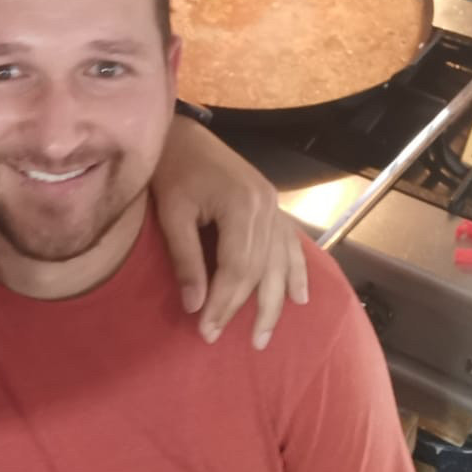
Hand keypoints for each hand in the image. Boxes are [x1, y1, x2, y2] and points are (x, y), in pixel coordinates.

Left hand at [152, 116, 308, 348]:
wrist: (182, 133)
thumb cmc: (171, 170)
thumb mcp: (172, 214)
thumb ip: (185, 260)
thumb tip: (194, 306)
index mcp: (242, 205)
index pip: (237, 268)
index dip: (223, 303)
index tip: (206, 331)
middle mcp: (266, 206)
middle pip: (260, 269)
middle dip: (243, 309)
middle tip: (220, 337)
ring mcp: (274, 204)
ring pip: (280, 262)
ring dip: (273, 302)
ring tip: (262, 336)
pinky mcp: (272, 203)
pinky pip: (290, 243)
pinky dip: (296, 271)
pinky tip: (299, 297)